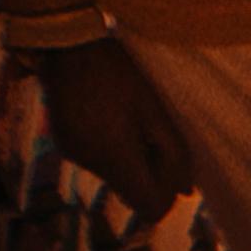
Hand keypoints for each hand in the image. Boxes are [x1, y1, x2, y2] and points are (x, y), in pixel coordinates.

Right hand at [29, 38, 195, 221]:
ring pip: (116, 177)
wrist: (66, 43)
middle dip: (150, 172)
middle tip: (152, 132)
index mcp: (115, 156)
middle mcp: (91, 163)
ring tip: (129, 117)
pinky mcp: (65, 145)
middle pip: (133, 193)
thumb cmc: (118, 72)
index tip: (170, 164)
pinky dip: (111, 149)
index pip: (150, 207)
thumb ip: (174, 154)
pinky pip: (98, 161)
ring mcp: (74, 155)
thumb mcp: (154, 111)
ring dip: (131, 158)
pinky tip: (110, 116)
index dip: (166, 192)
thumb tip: (186, 192)